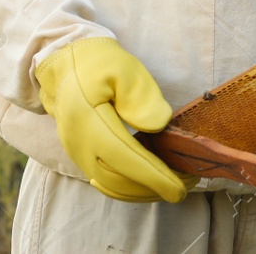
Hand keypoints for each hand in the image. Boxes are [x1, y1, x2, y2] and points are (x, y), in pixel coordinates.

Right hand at [34, 37, 193, 202]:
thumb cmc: (100, 64)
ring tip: (174, 184)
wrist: (68, 64)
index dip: (152, 176)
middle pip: (117, 179)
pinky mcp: (80, 156)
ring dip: (143, 191)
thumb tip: (159, 126)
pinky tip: (151, 183)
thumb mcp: (125, 69)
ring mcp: (76, 153)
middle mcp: (78, 143)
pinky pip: (105, 181)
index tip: (179, 188)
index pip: (123, 157)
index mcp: (87, 119)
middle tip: (187, 184)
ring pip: (111, 186)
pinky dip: (130, 188)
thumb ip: (141, 96)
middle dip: (154, 187)